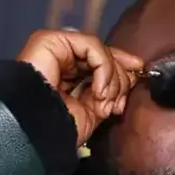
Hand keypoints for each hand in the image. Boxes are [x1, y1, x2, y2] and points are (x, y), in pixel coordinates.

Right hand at [17, 30, 143, 145]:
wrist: (35, 133)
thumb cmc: (58, 129)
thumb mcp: (93, 112)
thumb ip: (110, 93)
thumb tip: (133, 74)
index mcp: (68, 75)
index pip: (101, 63)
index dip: (122, 67)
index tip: (140, 74)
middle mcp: (61, 58)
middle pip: (103, 54)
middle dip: (120, 77)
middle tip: (117, 102)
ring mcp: (55, 47)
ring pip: (99, 49)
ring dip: (112, 76)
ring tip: (104, 100)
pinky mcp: (50, 40)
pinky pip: (91, 45)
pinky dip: (103, 67)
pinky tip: (98, 90)